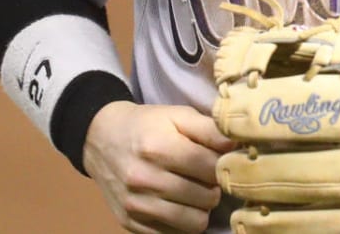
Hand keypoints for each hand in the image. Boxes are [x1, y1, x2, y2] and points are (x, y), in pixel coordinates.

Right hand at [82, 101, 236, 233]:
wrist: (101, 138)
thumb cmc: (148, 125)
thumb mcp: (178, 115)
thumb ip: (210, 129)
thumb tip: (238, 145)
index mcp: (158, 148)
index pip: (211, 168)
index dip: (223, 164)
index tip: (219, 159)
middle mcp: (144, 179)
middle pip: (207, 197)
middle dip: (213, 187)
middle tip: (206, 177)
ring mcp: (135, 205)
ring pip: (194, 222)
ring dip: (201, 208)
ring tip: (195, 192)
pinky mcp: (129, 223)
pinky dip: (182, 222)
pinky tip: (178, 204)